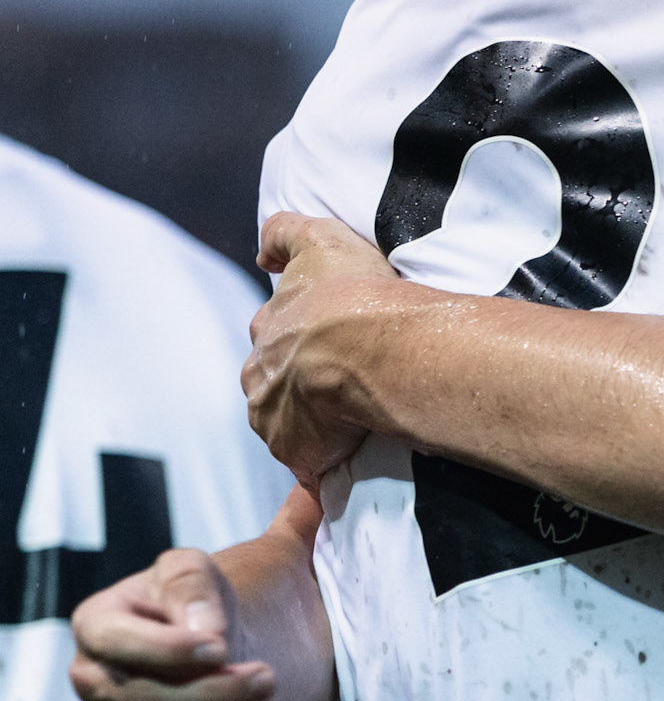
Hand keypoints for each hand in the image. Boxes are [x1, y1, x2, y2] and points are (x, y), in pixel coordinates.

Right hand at [69, 549, 280, 700]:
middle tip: (269, 678)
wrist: (208, 635)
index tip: (221, 647)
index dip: (168, 650)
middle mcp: (93, 675)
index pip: (118, 642)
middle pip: (143, 697)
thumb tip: (205, 630)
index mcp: (97, 622)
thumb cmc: (195, 598)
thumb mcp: (193, 571)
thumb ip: (196, 585)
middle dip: (212, 694)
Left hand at [245, 212, 400, 488]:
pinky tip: (344, 464)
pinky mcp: (298, 454)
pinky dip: (320, 466)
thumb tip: (264, 255)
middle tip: (337, 384)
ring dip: (309, 425)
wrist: (365, 347)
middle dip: (295, 386)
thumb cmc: (350, 293)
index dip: (296, 338)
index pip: (272, 336)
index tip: (323, 341)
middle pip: (272, 384)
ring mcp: (275, 420)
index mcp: (267, 332)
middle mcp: (261, 376)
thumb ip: (285, 234)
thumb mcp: (318, 240)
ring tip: (350, 425)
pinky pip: (308, 465)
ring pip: (286, 424)